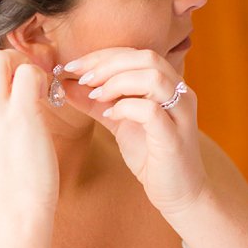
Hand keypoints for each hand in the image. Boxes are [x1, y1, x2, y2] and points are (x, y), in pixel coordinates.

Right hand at [0, 50, 58, 224]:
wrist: (13, 215)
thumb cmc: (4, 184)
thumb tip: (4, 93)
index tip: (14, 88)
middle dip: (11, 61)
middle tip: (27, 84)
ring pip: (3, 57)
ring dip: (26, 67)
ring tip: (37, 91)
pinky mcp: (21, 116)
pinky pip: (29, 73)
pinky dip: (41, 78)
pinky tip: (46, 99)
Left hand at [59, 48, 206, 226]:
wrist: (179, 194)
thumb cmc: (152, 155)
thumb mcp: (120, 122)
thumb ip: (97, 102)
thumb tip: (67, 84)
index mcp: (168, 84)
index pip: (136, 53)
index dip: (103, 55)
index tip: (73, 66)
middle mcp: (180, 92)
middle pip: (146, 58)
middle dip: (108, 64)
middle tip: (81, 78)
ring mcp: (180, 114)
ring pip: (153, 77)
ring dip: (117, 82)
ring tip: (96, 96)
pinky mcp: (174, 138)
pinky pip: (151, 111)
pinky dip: (125, 108)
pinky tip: (110, 117)